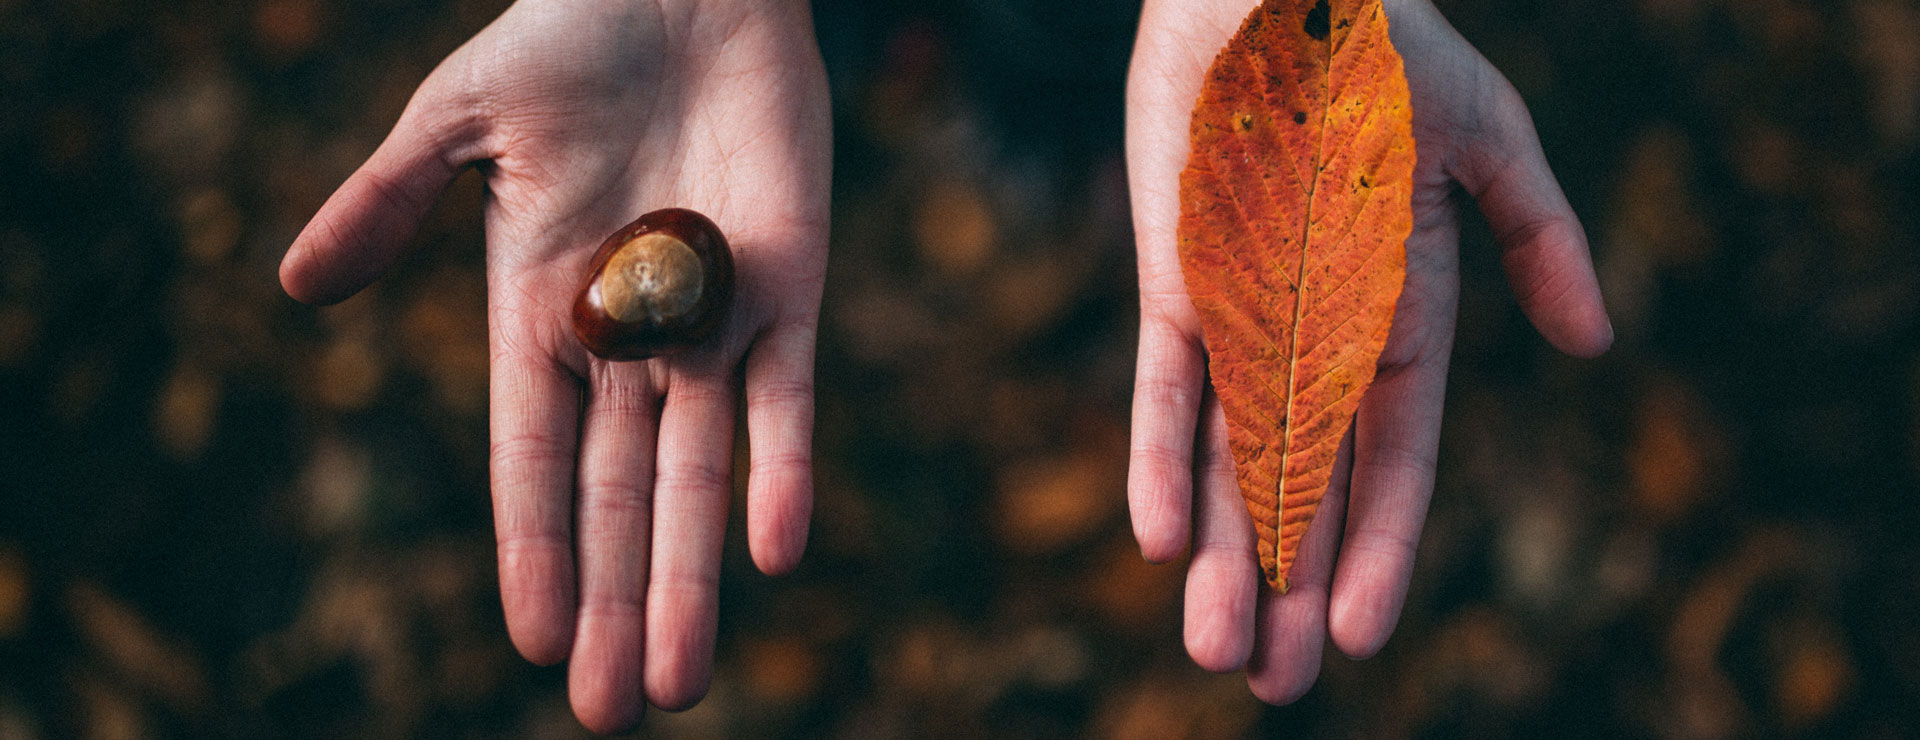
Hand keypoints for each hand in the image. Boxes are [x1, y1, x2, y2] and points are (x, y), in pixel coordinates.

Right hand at [278, 0, 828, 729]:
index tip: (527, 639)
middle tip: (609, 708)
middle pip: (620, 496)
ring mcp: (713, 323)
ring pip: (701, 475)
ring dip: (689, 576)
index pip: (534, 458)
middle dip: (614, 599)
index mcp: (542, 314)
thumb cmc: (565, 38)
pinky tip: (771, 554)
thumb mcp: (457, 121)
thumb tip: (294, 286)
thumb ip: (388, 202)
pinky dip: (783, 471)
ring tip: (677, 677)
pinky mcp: (791, 288)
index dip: (532, 547)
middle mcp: (631, 341)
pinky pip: (789, 396)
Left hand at [1124, 0, 1610, 702]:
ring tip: (1216, 648)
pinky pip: (1165, 385)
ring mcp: (1241, 318)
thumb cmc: (1391, 54)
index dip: (1382, 547)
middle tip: (1274, 685)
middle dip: (1291, 585)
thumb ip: (1540, 240)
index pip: (1392, 459)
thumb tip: (1599, 340)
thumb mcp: (1490, 144)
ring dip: (1222, 554)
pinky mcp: (1174, 283)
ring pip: (1227, 458)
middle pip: (1303, 486)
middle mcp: (1313, 339)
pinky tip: (1158, 538)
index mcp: (1399, 320)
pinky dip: (1156, 455)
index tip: (1366, 636)